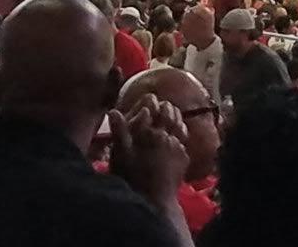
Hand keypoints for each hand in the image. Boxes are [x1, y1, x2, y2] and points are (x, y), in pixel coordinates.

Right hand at [106, 95, 187, 211]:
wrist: (155, 200)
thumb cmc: (132, 177)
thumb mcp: (120, 155)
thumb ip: (119, 132)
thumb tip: (114, 111)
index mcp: (148, 132)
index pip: (152, 109)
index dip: (150, 101)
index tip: (150, 97)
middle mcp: (165, 135)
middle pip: (169, 113)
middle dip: (166, 107)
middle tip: (163, 104)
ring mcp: (177, 146)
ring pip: (179, 124)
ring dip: (176, 118)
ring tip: (172, 116)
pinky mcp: (184, 157)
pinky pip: (184, 140)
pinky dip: (180, 134)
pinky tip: (177, 136)